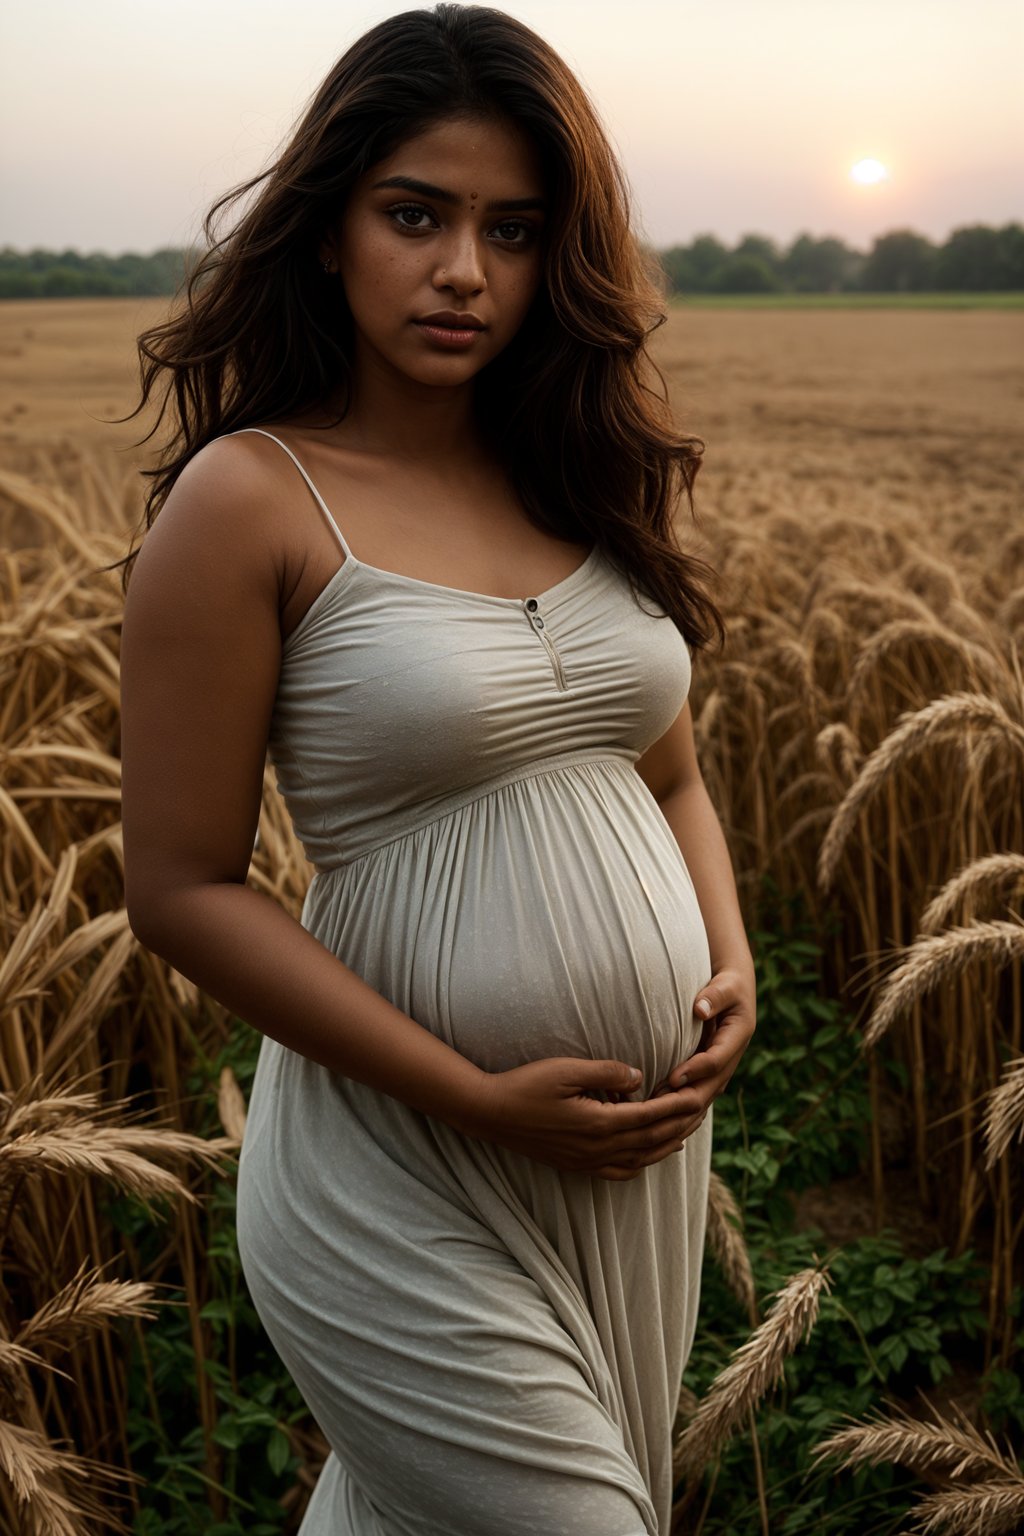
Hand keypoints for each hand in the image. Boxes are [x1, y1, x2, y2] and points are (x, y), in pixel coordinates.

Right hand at [466, 1057, 702, 1181]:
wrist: (491, 1113)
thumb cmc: (527, 1085)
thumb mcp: (567, 1069)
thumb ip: (607, 1073)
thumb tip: (639, 1077)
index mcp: (599, 1124)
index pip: (650, 1116)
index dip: (677, 1106)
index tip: (699, 1095)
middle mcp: (598, 1148)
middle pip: (651, 1140)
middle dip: (680, 1125)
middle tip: (702, 1110)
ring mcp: (587, 1161)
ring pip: (640, 1159)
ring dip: (666, 1145)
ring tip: (686, 1131)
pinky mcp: (577, 1165)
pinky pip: (619, 1171)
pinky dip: (641, 1163)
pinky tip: (648, 1153)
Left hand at [652, 964, 756, 1134]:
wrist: (733, 991)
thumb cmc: (727, 984)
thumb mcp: (726, 984)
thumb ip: (714, 996)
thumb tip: (699, 1009)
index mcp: (738, 1037)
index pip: (716, 1061)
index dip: (695, 1071)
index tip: (673, 1078)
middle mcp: (730, 1060)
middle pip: (707, 1090)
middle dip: (682, 1102)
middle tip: (653, 1109)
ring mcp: (719, 1072)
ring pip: (700, 1103)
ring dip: (677, 1114)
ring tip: (650, 1120)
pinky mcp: (707, 1077)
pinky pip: (693, 1102)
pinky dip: (676, 1114)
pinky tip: (654, 1124)